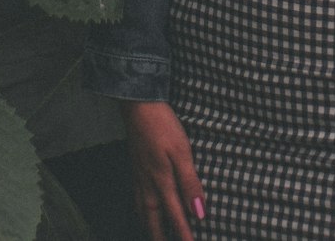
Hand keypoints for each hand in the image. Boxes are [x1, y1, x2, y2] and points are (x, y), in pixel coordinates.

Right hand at [122, 99, 205, 240]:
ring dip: (149, 227)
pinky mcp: (135, 168)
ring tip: (155, 235)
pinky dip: (141, 212)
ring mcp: (139, 177)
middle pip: (153, 220)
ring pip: (142, 212)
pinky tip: (143, 209)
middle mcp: (148, 184)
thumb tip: (198, 211)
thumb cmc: (163, 126)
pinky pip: (137, 199)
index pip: (176, 217)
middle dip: (160, 237)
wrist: (138, 106)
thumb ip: (190, 182)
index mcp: (162, 182)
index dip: (184, 235)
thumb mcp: (182, 151)